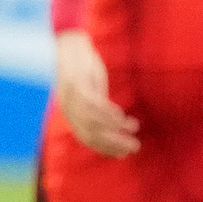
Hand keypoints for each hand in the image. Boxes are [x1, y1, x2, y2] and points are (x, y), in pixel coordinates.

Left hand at [54, 30, 139, 157]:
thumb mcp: (90, 94)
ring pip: (93, 121)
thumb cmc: (83, 72)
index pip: (87, 138)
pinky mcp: (77, 84)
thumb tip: (115, 128)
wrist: (71, 46)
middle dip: (113, 143)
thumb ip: (98, 111)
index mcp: (70, 113)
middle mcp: (68, 108)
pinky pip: (93, 105)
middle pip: (91, 133)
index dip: (105, 148)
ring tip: (134, 128)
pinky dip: (108, 113)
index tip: (123, 154)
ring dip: (115, 128)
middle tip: (134, 146)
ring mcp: (71, 97)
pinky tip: (121, 116)